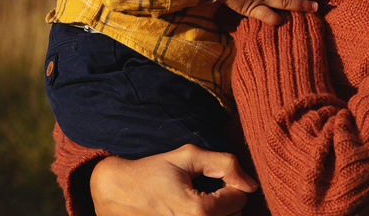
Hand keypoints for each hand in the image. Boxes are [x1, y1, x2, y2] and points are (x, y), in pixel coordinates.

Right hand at [89, 144, 257, 215]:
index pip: (240, 198)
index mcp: (200, 212)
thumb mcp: (187, 157)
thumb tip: (252, 184)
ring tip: (194, 203)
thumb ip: (225, 164)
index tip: (209, 178)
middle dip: (224, 201)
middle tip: (200, 190)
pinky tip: (189, 212)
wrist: (116, 193)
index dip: (229, 183)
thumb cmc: (151, 172)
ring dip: (216, 213)